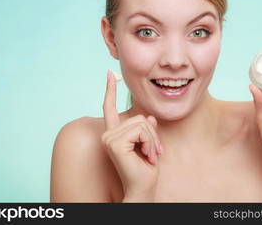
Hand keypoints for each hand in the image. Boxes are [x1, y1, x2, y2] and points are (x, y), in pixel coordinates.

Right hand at [101, 70, 162, 197]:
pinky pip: (141, 130)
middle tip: (153, 152)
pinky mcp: (115, 143)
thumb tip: (148, 117)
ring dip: (152, 140)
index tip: (109, 73)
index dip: (110, 90)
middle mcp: (108, 134)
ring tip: (150, 155)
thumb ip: (146, 127)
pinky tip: (147, 156)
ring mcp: (110, 138)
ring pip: (141, 123)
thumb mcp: (148, 142)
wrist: (143, 187)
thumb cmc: (145, 168)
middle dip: (152, 134)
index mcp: (113, 133)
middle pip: (138, 116)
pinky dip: (150, 142)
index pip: (110, 107)